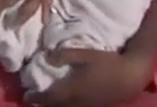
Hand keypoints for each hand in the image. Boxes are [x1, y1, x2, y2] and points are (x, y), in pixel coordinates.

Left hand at [26, 48, 148, 106]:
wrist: (131, 77)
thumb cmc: (107, 63)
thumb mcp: (85, 54)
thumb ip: (64, 55)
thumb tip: (46, 57)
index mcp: (70, 89)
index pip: (47, 98)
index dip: (35, 98)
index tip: (26, 95)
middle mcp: (76, 102)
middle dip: (43, 105)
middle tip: (34, 100)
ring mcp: (86, 106)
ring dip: (55, 106)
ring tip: (49, 102)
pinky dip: (67, 106)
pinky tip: (68, 101)